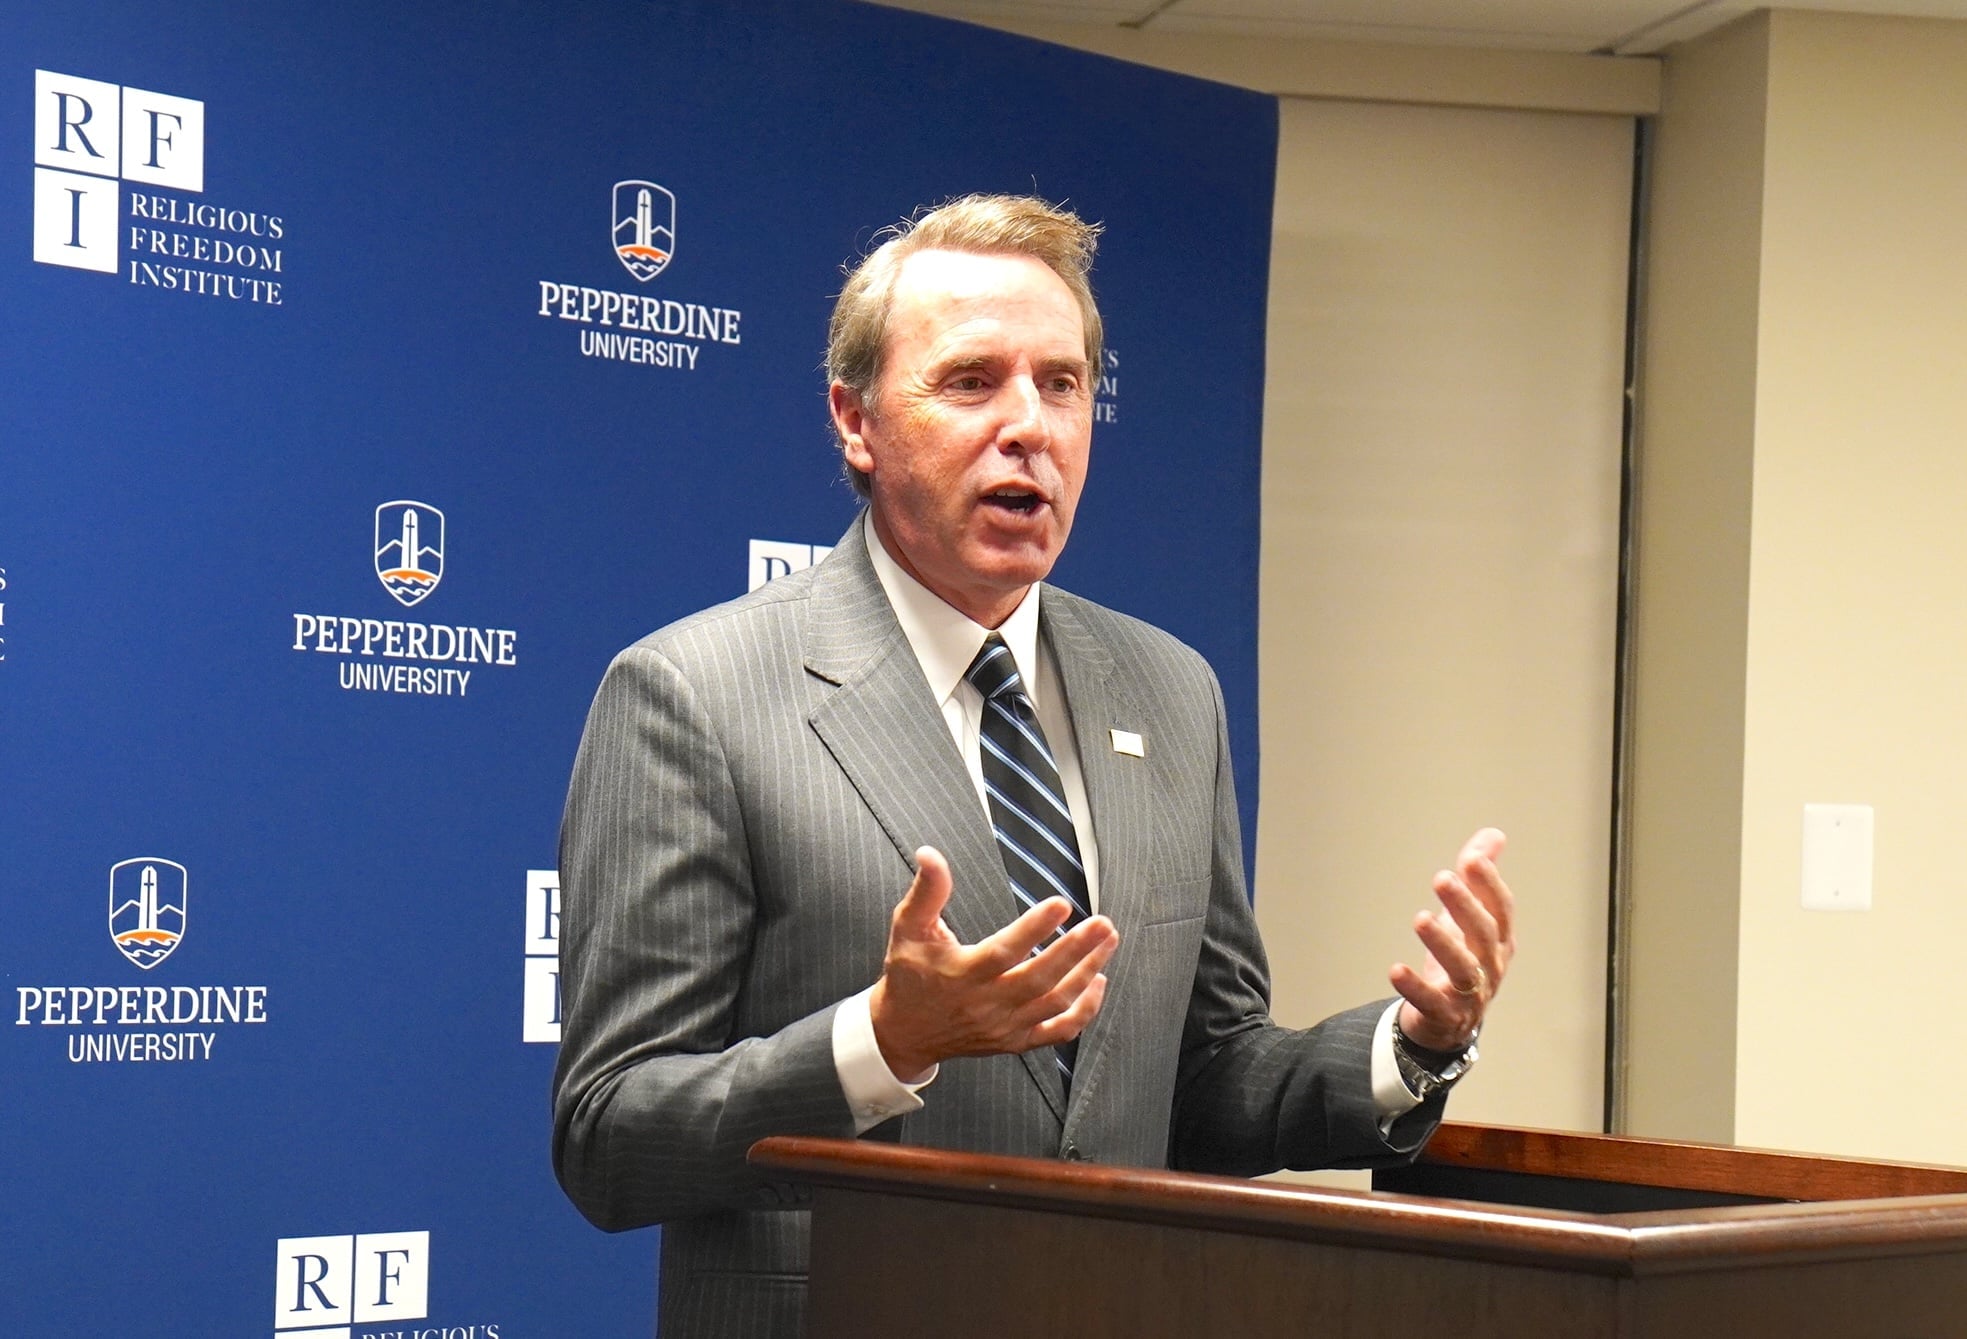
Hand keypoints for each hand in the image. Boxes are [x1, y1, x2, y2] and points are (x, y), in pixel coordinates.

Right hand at [868, 846, 1119, 1079]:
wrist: (903, 1033)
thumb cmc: (909, 976)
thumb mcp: (908, 929)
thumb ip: (927, 892)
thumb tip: (930, 854)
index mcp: (963, 974)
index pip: (1005, 951)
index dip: (1034, 928)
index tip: (1061, 904)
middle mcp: (988, 1004)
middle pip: (1041, 979)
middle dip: (1076, 950)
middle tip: (1102, 924)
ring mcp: (1005, 1026)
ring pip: (1056, 1003)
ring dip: (1087, 972)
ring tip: (1107, 941)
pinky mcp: (1016, 1041)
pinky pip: (1059, 1032)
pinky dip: (1084, 1010)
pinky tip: (1098, 981)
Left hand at [1390, 828, 1513, 1052]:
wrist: (1448, 1020)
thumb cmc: (1462, 959)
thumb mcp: (1469, 917)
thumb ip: (1478, 878)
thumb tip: (1493, 835)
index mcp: (1499, 939)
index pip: (1501, 909)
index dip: (1490, 884)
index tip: (1472, 859)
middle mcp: (1491, 966)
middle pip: (1484, 934)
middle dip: (1465, 905)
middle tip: (1442, 878)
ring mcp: (1470, 994)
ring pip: (1463, 969)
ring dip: (1442, 943)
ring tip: (1420, 918)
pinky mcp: (1445, 1015)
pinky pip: (1432, 1002)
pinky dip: (1415, 987)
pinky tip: (1395, 970)